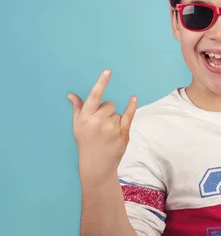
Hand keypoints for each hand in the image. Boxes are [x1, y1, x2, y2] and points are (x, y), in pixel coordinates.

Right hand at [68, 70, 136, 184]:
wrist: (96, 165)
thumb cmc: (86, 143)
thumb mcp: (77, 126)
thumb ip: (77, 109)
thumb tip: (71, 94)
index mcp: (85, 118)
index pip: (94, 96)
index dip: (101, 83)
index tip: (108, 71)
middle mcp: (98, 121)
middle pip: (109, 105)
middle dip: (107, 112)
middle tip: (101, 126)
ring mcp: (111, 128)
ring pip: (118, 113)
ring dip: (115, 120)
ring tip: (107, 134)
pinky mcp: (123, 133)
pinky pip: (129, 115)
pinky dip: (131, 107)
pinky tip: (133, 99)